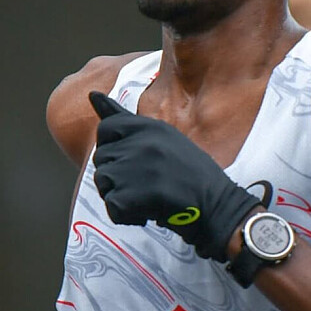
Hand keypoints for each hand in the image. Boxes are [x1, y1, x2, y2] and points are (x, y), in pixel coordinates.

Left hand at [90, 91, 259, 261]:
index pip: (105, 129)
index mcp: (150, 127)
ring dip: (120, 197)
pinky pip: (113, 207)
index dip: (111, 150)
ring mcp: (142, 167)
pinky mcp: (141, 193)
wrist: (218, 205)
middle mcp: (144, 142)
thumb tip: (92, 94)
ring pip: (103, 183)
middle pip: (100, 160)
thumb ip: (125, 120)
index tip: (130, 162)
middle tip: (144, 185)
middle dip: (116, 177)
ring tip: (146, 198)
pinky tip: (147, 213)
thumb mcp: (162, 138)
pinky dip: (126, 216)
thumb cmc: (190, 174)